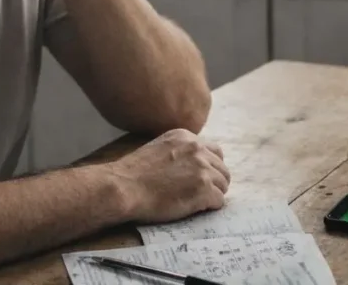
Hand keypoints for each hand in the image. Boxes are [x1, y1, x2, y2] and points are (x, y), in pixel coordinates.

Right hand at [109, 129, 230, 223]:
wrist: (123, 187)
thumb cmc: (133, 174)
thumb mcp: (158, 148)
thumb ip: (178, 152)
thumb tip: (190, 165)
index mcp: (186, 137)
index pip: (214, 152)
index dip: (210, 168)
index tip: (200, 178)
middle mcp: (197, 149)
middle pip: (222, 168)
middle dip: (214, 182)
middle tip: (201, 194)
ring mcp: (202, 168)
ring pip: (223, 184)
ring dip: (213, 194)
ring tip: (196, 203)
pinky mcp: (203, 189)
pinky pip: (219, 200)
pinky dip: (210, 207)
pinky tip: (195, 209)